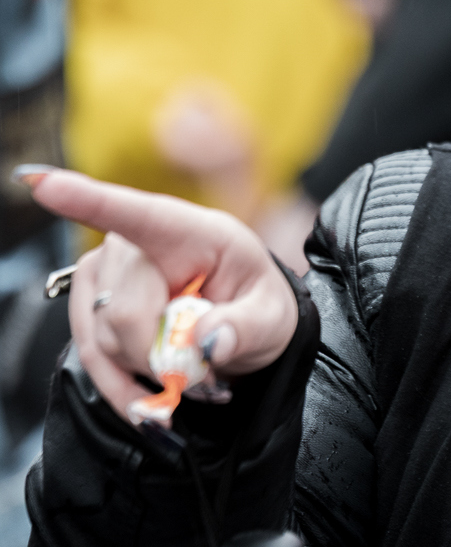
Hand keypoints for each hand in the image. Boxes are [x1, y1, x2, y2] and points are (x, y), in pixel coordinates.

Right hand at [20, 169, 297, 422]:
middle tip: (202, 370)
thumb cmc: (256, 305)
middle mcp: (137, 244)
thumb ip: (245, 328)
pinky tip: (147, 402)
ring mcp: (106, 273)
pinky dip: (121, 387)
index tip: (43, 183)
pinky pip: (91, 357)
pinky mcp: (89, 305)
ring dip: (146, 371)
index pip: (135, 213)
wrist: (244, 324)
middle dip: (161, 354)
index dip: (87, 199)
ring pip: (105, 340)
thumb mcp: (272, 318)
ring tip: (188, 372)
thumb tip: (208, 344)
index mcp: (190, 230)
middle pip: (124, 312)